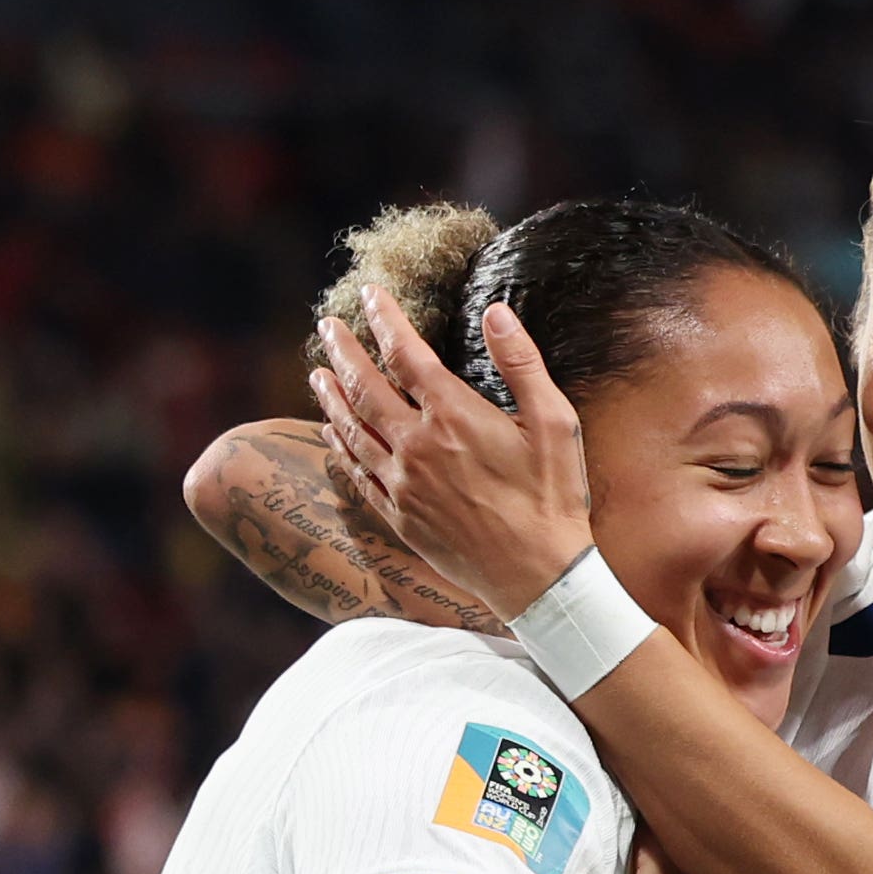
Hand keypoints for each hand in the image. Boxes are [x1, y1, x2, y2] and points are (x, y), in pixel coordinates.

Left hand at [310, 291, 595, 619]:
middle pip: (364, 387)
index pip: (405, 353)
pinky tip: (331, 433)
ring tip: (317, 372)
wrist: (537, 578)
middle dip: (342, 351)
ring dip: (331, 396)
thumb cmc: (553, 499)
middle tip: (327, 326)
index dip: (384, 319)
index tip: (370, 295)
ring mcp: (402, 484)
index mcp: (454, 416)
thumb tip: (496, 312)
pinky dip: (339, 448)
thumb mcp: (555, 423)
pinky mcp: (399, 516)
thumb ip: (522, 364)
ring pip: (351, 430)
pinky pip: (356, 475)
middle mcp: (417, 446)